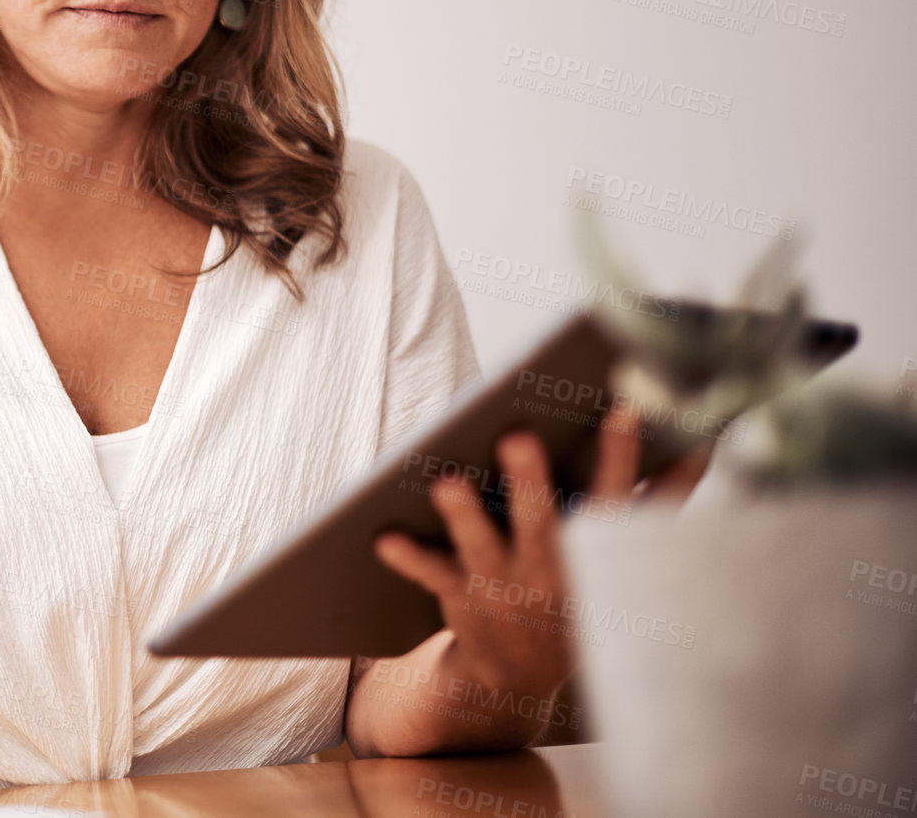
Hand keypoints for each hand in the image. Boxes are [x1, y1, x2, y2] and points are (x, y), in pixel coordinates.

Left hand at [371, 396, 702, 704]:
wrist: (519, 676)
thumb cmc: (574, 587)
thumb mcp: (620, 558)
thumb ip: (656, 501)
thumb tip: (703, 443)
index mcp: (592, 552)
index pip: (615, 501)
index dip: (623, 458)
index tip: (624, 409)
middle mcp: (551, 569)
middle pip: (542, 521)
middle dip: (530, 481)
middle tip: (518, 436)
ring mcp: (503, 585)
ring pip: (482, 546)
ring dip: (464, 516)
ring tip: (445, 483)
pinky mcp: (461, 596)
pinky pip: (431, 573)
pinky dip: (408, 556)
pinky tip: (382, 535)